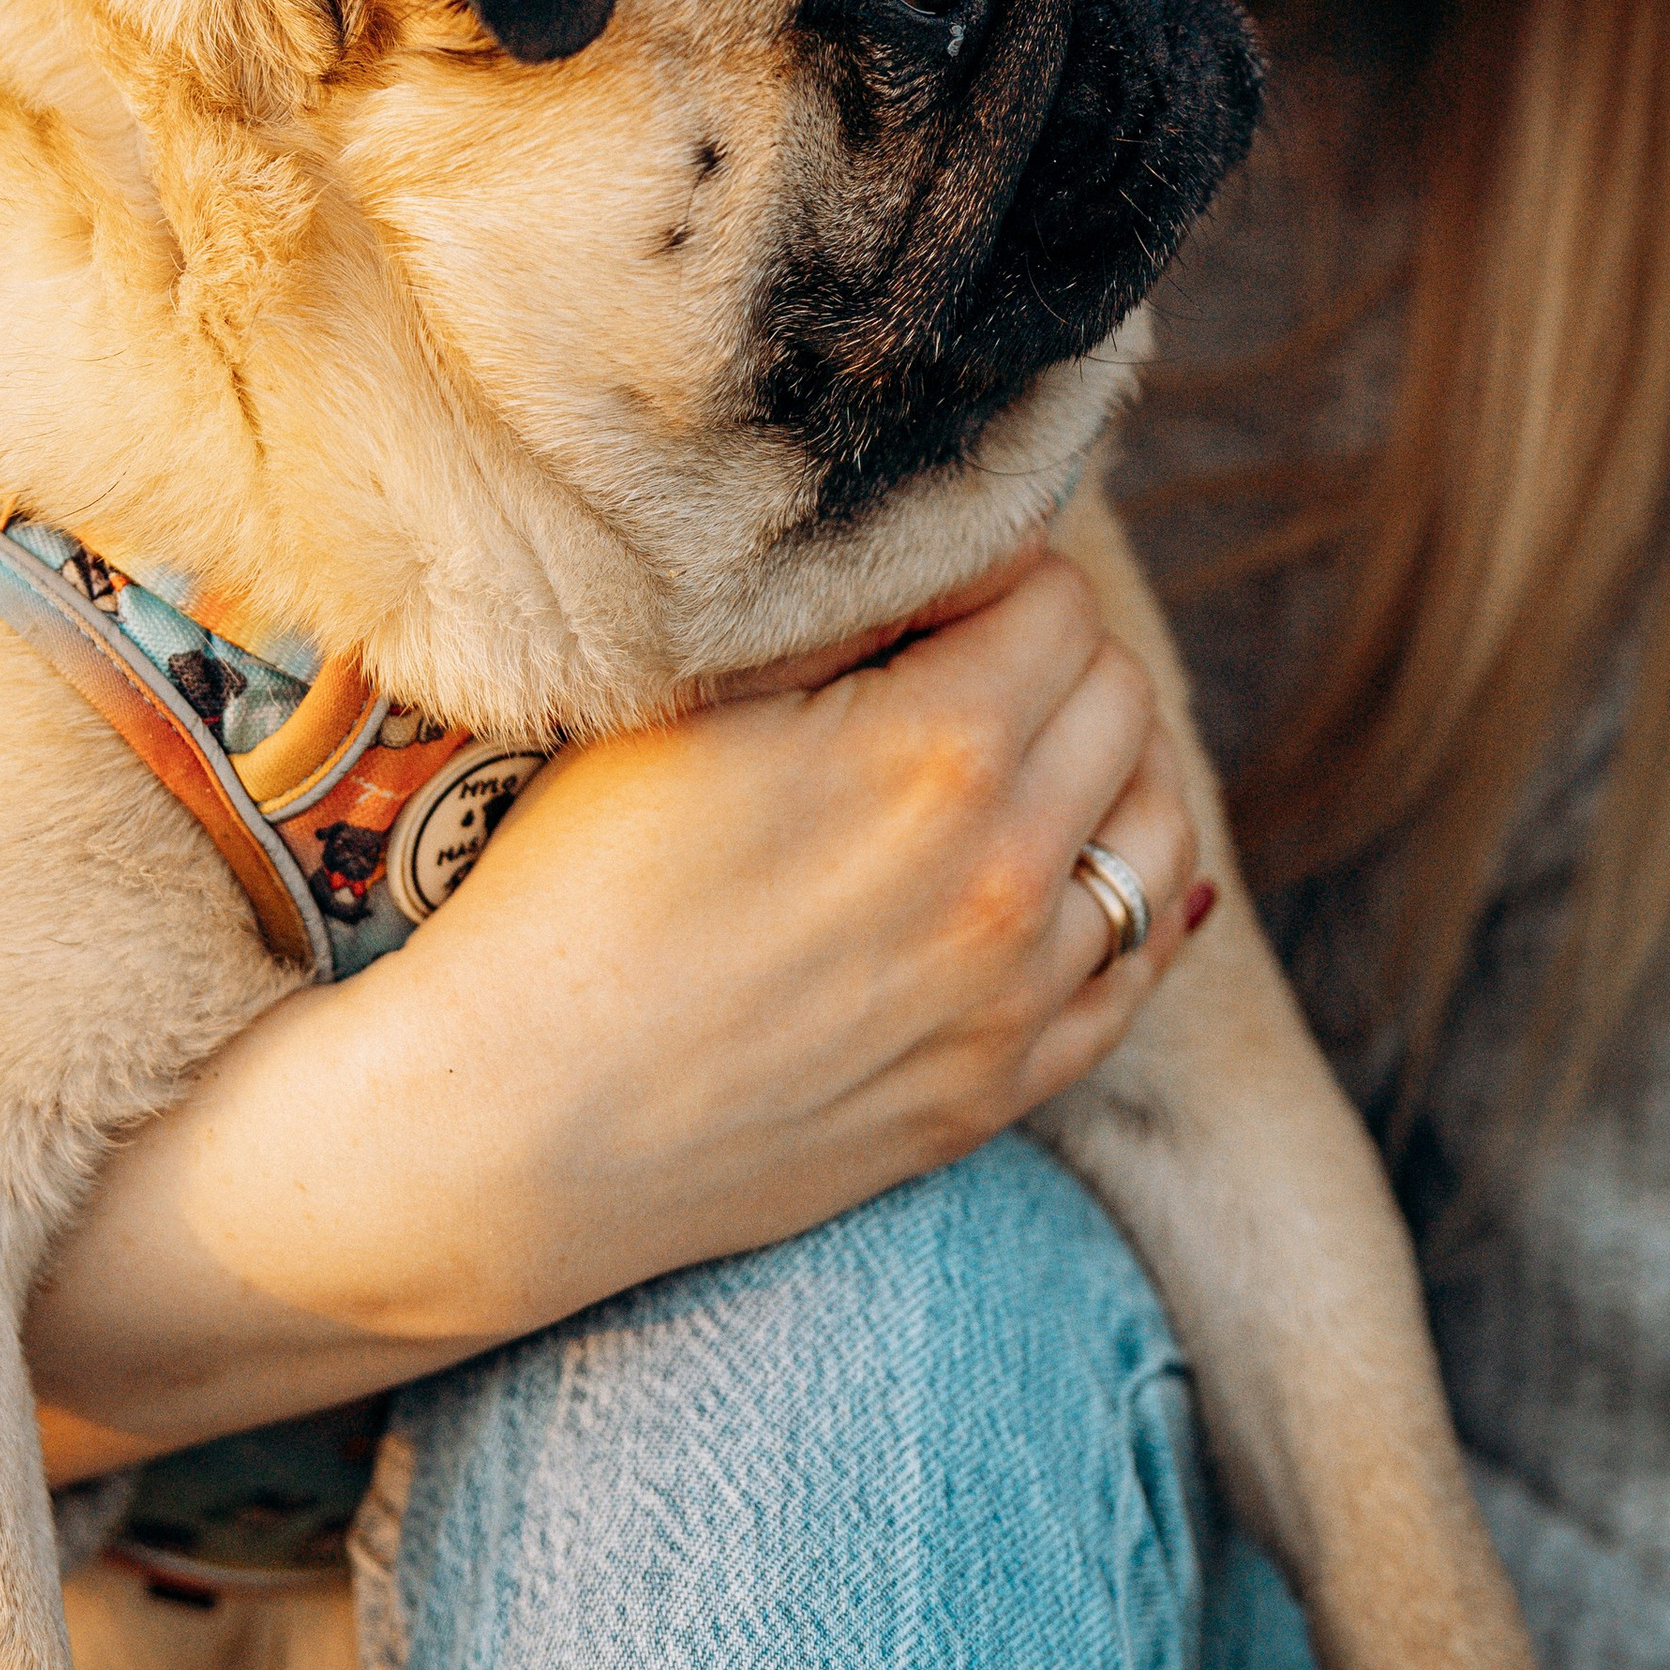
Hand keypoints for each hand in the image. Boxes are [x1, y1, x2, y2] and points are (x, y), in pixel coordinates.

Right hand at [27, 547, 1203, 1461]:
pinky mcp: (1000, 1089)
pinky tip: (1066, 869)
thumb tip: (936, 539)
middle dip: (1050, 654)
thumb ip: (832, 611)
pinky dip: (1127, 902)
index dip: (989, 572)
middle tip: (956, 658)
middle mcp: (1009, 874)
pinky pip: (1138, 971)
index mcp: (936, 752)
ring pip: (1160, 830)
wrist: (508, 1131)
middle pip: (1121, 697)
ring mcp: (1017, 996)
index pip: (1058, 598)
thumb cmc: (566, 889)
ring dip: (1109, 769)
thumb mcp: (681, 701)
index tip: (922, 592)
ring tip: (1020, 753)